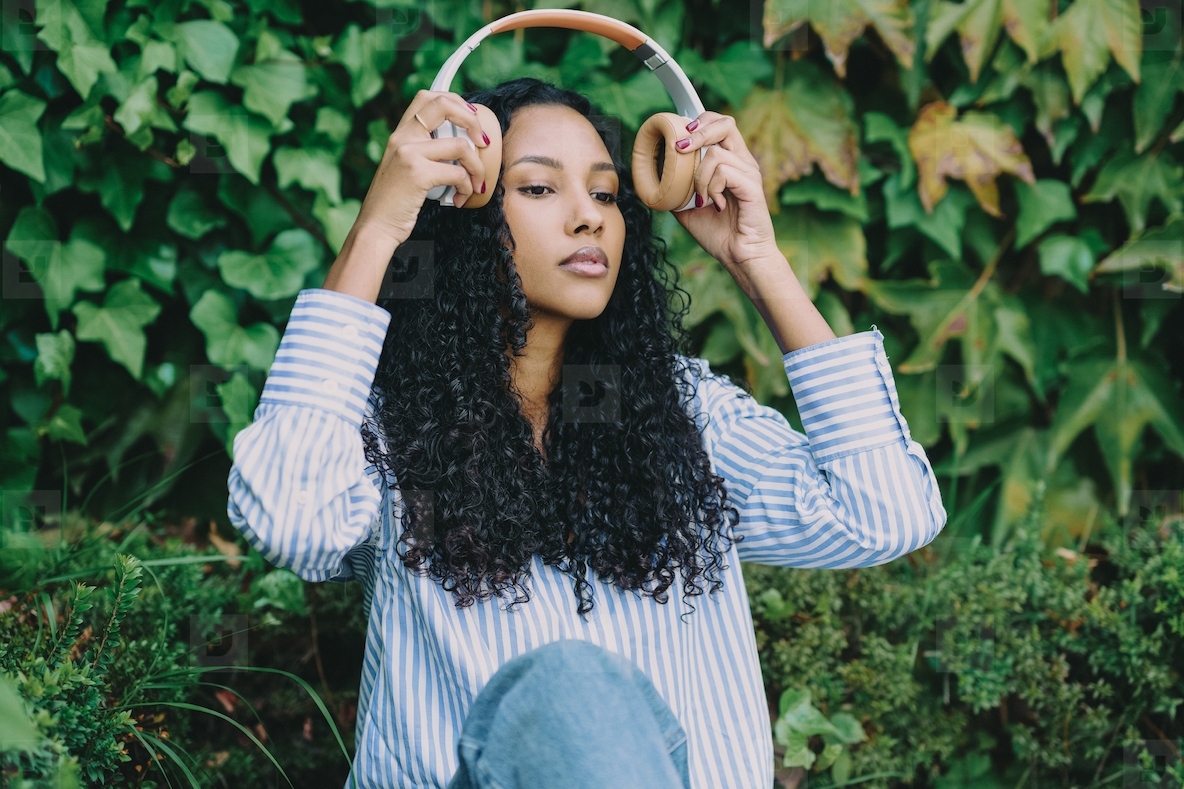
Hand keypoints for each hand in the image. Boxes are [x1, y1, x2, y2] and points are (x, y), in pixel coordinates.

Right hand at [353, 90, 491, 247]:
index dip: (456, 101)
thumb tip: (463, 146)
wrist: (375, 227)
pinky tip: (459, 199)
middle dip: (473, 120)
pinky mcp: (417, 173)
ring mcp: (408, 153)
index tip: (473, 120)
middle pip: (445, 104)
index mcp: (401, 133)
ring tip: (475, 184)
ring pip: (461, 145)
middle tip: (483, 142)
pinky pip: (458, 173)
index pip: (428, 96)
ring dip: (477, 167)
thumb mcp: (406, 168)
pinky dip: (467, 188)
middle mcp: (403, 136)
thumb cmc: (395, 202)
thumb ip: (425, 152)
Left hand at [671, 111, 779, 276]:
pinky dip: (711, 186)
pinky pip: (724, 171)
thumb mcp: (688, 207)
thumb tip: (654, 176)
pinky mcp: (752, 186)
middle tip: (681, 147)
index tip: (681, 134)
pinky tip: (714, 203)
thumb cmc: (719, 233)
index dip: (701, 121)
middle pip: (725, 123)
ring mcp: (749, 172)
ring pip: (716, 153)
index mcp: (731, 162)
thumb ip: (678, 188)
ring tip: (701, 198)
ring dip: (699, 176)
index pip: (720, 125)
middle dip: (699, 131)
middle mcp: (742, 162)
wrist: (739, 257)